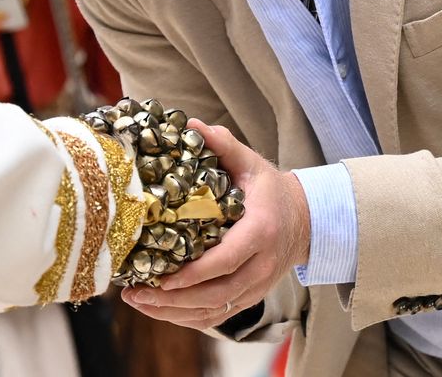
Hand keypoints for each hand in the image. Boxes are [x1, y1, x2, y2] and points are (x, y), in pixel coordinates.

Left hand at [120, 122, 310, 330]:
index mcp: (260, 233)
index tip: (162, 280)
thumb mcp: (252, 163)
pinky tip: (161, 311)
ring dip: (176, 313)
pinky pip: (220, 315)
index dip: (194, 275)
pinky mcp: (251, 296)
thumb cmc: (270, 190)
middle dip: (175, 300)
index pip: (226, 261)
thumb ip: (225, 144)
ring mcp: (257, 285)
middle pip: (218, 294)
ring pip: (216, 310)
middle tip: (137, 296)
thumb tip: (193, 123)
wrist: (305, 220)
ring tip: (139, 303)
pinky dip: (190, 318)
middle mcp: (261, 266)